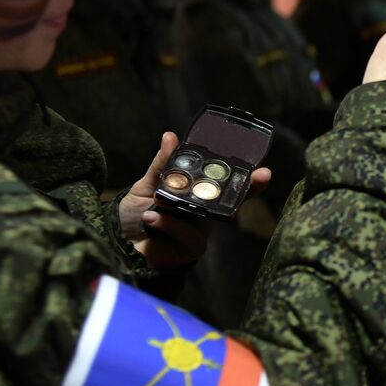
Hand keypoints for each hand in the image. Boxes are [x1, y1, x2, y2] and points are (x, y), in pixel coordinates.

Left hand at [118, 132, 272, 267]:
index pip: (228, 186)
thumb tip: (170, 136)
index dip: (250, 180)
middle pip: (232, 201)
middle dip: (246, 188)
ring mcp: (201, 231)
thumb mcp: (148, 184)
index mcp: (197, 195)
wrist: (120, 242)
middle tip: (259, 176)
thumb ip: (162, 164)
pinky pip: (189, 234)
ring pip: (206, 215)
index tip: (265, 171)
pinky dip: (168, 225)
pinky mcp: (192, 248)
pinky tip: (151, 219)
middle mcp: (204, 213)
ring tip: (156, 204)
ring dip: (180, 209)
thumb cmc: (136, 213)